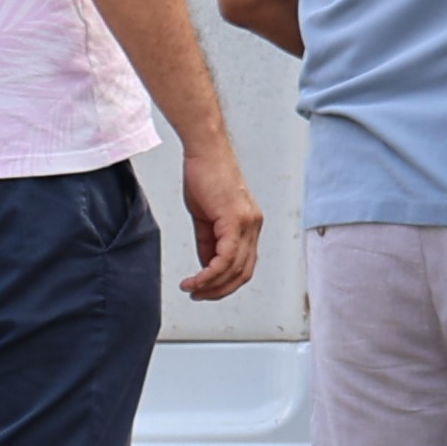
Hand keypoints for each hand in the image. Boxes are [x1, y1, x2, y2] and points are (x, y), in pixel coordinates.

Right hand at [182, 146, 264, 301]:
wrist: (205, 150)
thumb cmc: (205, 176)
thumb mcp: (206, 216)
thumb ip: (209, 241)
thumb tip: (207, 265)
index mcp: (250, 225)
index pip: (244, 265)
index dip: (225, 283)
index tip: (205, 289)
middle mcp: (254, 226)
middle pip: (243, 272)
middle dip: (220, 290)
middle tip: (198, 295)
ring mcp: (247, 223)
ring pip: (235, 268)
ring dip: (212, 285)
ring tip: (192, 289)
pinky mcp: (235, 219)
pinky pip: (226, 257)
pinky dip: (210, 273)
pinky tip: (196, 279)